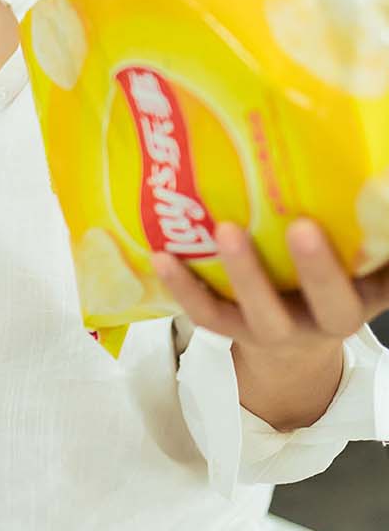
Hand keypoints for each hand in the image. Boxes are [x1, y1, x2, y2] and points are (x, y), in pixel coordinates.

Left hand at [152, 219, 388, 365]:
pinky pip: (207, 314)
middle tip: (302, 226)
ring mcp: (274, 330)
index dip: (358, 264)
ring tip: (225, 229)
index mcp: (357, 301)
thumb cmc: (326, 286)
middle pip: (326, 303)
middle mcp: (321, 321)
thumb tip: (372, 186)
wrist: (293, 345)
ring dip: (243, 272)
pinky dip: (184, 286)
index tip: (341, 229)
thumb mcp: (356, 272)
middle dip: (316, 268)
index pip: (372, 288)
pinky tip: (163, 255)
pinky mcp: (233, 329)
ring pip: (260, 311)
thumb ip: (362, 240)